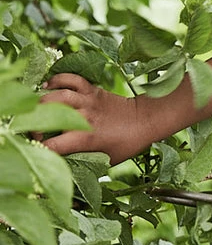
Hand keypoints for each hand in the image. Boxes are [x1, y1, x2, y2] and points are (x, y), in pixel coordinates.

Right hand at [40, 74, 155, 163]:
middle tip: (34, 128)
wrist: (145, 120)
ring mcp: (87, 101)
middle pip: (47, 114)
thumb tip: (64, 165)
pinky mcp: (91, 89)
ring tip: (36, 108)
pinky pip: (70, 79)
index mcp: (86, 138)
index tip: (36, 150)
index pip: (52, 145)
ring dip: (40, 101)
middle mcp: (83, 117)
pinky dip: (57, 79)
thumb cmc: (126, 143)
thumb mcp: (107, 160)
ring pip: (56, 95)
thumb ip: (84, 161)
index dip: (39, 149)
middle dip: (33, 122)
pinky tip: (48, 86)